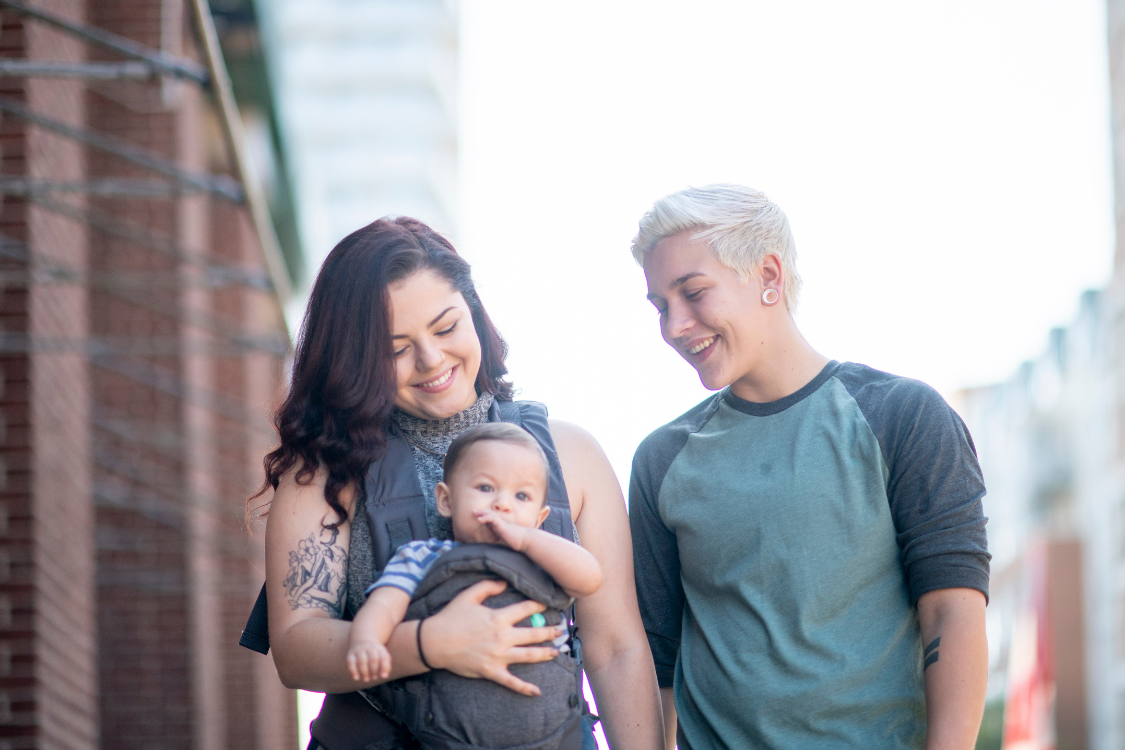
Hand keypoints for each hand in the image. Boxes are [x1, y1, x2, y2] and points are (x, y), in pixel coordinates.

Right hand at [347, 640, 391, 681]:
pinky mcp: (350, 654)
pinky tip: (356, 678)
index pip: (384, 657)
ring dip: (364, 672)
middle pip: (373, 659)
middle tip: (373, 678)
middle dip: (374, 671)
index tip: (383, 676)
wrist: (363, 642)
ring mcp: (359, 650)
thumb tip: (384, 676)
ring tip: (366, 679)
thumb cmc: (375, 655)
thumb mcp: (383, 657)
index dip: (384, 667)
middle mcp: (369, 647)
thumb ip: (386, 667)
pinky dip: (353, 671)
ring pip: (362, 661)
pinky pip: (351, 663)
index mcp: (379, 648)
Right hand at [422, 578, 563, 695]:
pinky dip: (524, 688)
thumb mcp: (468, 595)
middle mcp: (502, 637)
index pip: (526, 609)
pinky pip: (511, 682)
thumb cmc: (451, 617)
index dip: (540, 605)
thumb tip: (504, 581)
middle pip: (533, 634)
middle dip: (550, 632)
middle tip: (562, 630)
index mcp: (498, 618)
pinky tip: (537, 692)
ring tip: (556, 652)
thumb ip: (488, 586)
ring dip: (545, 654)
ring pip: (528, 656)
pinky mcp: (491, 671)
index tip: (549, 604)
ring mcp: (498, 655)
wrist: (434, 642)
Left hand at [473, 509, 531, 550]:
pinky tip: (479, 519)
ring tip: (473, 512)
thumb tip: (489, 549)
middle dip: (481, 512)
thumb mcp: (504, 543)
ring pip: (490, 514)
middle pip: (490, 515)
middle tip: (473, 511)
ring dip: (482, 513)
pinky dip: (485, 518)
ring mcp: (502, 523)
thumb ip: (497, 542)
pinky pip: (493, 518)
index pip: (491, 521)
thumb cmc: (518, 543)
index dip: (484, 518)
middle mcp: (501, 523)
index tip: (477, 518)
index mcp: (501, 527)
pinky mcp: (502, 525)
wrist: (527, 541)